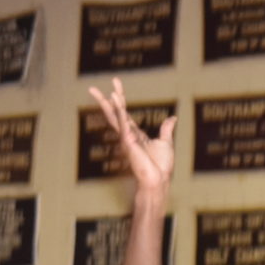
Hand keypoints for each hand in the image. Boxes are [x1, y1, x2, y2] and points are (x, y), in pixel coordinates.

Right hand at [88, 79, 176, 196]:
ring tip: (96, 90)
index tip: (114, 86)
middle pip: (113, 113)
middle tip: (92, 88)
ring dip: (107, 101)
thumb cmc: (161, 165)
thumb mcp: (165, 142)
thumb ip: (166, 129)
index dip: (119, 99)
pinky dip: (119, 109)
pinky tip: (114, 98)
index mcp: (134, 133)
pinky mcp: (129, 140)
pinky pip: (123, 121)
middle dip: (104, 100)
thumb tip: (172, 118)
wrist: (159, 179)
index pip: (124, 112)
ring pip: (114, 115)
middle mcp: (127, 134)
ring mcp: (126, 137)